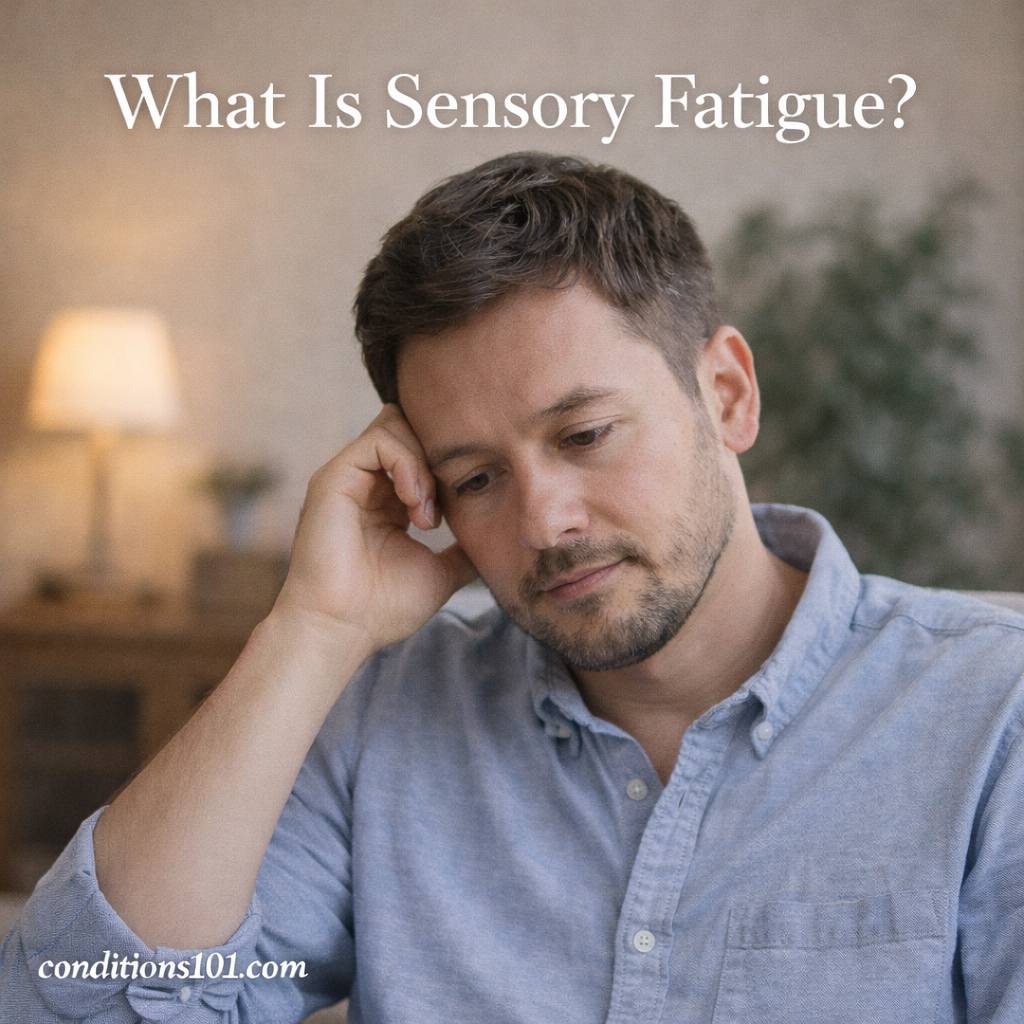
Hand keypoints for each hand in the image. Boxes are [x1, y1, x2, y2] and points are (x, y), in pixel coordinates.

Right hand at [273, 404, 478, 654]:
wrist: (342, 630)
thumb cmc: (383, 609)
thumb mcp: (439, 574)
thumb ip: (462, 552)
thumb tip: (497, 543)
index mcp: (386, 502)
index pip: (421, 451)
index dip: (449, 468)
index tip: (462, 508)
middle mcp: (365, 483)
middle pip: (409, 428)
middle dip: (437, 457)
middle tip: (444, 507)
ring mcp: (347, 478)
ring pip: (396, 426)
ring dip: (424, 464)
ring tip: (428, 514)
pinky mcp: (333, 478)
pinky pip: (379, 440)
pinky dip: (408, 464)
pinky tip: (416, 504)